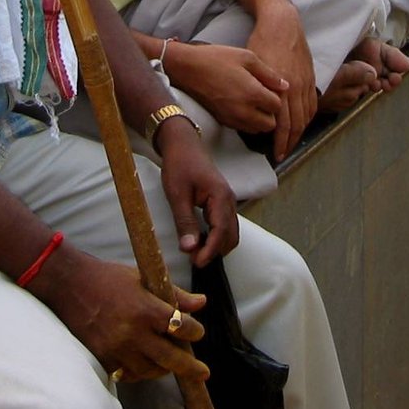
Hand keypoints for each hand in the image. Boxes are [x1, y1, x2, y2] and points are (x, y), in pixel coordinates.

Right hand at [31, 249, 207, 384]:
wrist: (71, 285)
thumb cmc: (109, 278)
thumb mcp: (143, 277)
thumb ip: (174, 293)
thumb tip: (201, 303)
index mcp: (145, 309)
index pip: (181, 328)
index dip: (195, 331)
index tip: (197, 332)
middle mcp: (132, 332)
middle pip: (170, 359)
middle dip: (190, 367)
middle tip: (202, 373)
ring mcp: (116, 348)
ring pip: (149, 371)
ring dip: (163, 369)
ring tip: (170, 364)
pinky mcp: (103, 357)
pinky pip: (128, 374)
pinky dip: (139, 372)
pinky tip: (146, 365)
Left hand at [156, 116, 238, 265]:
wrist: (182, 144)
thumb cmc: (179, 165)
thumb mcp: (177, 194)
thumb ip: (185, 222)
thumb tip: (189, 248)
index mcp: (221, 197)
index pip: (221, 232)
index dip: (210, 251)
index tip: (197, 263)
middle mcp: (229, 200)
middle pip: (231, 236)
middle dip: (215, 251)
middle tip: (193, 260)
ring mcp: (227, 201)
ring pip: (229, 232)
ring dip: (215, 245)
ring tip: (194, 252)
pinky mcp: (221, 202)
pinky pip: (224, 225)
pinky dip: (215, 237)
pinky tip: (200, 240)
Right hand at [162, 42, 285, 134]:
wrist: (187, 68)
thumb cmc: (215, 59)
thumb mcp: (246, 57)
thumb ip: (268, 73)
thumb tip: (284, 85)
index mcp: (253, 94)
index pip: (277, 106)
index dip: (277, 96)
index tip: (271, 88)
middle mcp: (244, 111)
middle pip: (270, 124)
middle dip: (271, 113)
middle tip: (265, 97)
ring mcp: (232, 118)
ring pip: (256, 130)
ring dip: (260, 119)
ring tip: (253, 102)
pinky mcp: (222, 121)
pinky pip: (243, 129)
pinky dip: (247, 122)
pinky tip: (242, 105)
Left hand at [247, 1, 315, 161]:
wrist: (282, 23)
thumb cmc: (262, 42)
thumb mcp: (255, 66)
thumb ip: (259, 90)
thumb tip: (258, 110)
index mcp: (281, 87)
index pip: (283, 124)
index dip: (280, 142)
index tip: (276, 154)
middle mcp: (296, 88)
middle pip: (297, 123)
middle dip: (290, 142)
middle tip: (283, 155)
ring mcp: (306, 82)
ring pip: (306, 115)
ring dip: (300, 132)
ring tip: (292, 144)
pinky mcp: (311, 77)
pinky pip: (313, 103)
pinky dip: (309, 117)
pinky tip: (303, 123)